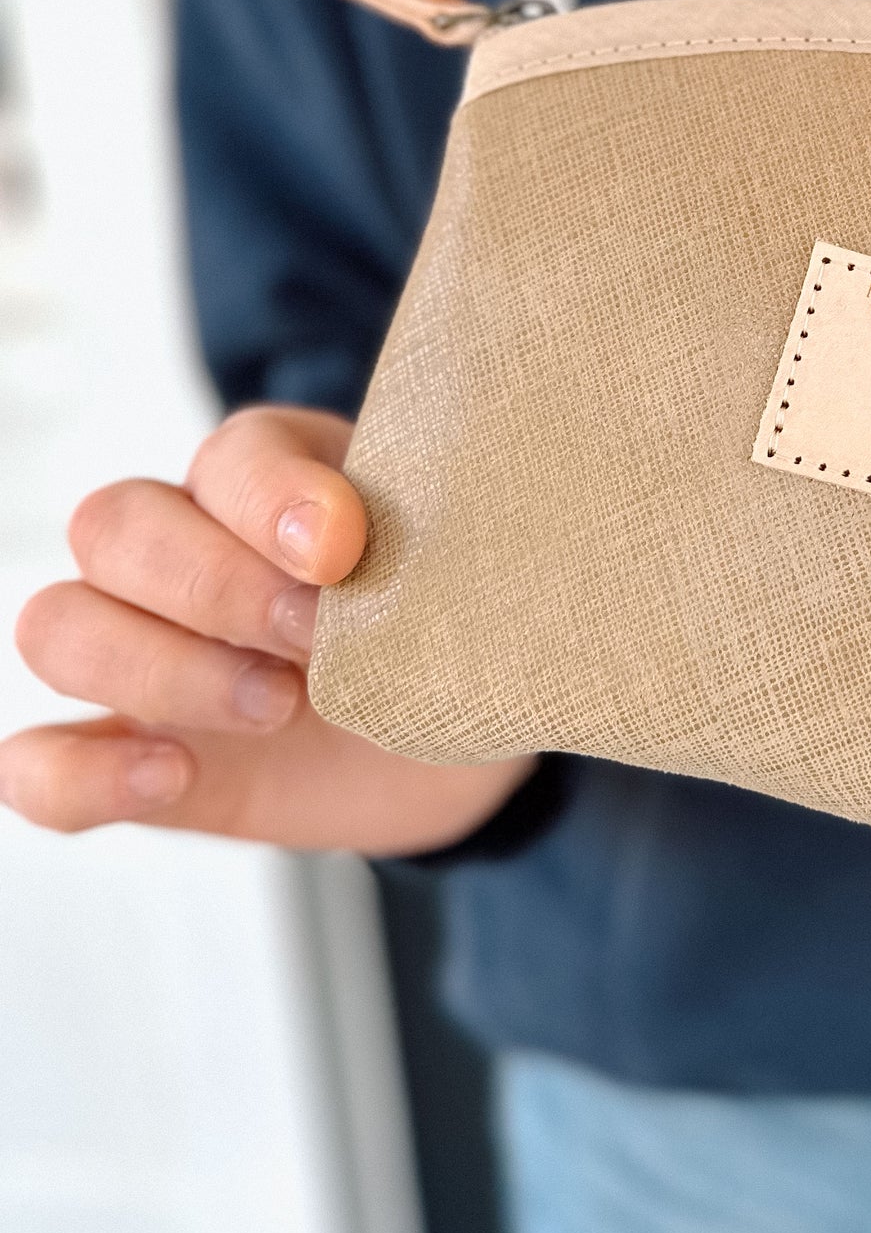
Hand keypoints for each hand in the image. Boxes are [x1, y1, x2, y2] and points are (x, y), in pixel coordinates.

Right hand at [1, 406, 532, 851]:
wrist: (465, 739)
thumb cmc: (452, 626)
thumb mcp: (458, 568)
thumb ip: (424, 540)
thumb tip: (378, 547)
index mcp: (272, 479)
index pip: (229, 457)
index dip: (271, 500)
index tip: (342, 552)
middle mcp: (184, 552)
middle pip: (113, 527)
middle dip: (214, 588)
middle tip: (314, 639)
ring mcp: (143, 654)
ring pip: (58, 627)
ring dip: (158, 669)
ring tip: (277, 706)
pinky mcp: (132, 753)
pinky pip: (37, 762)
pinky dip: (82, 772)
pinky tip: (174, 775)